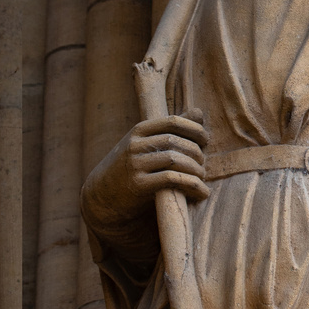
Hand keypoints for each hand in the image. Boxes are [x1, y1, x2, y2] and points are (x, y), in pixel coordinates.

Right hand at [81, 110, 209, 231]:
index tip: (205, 140)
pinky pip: (171, 180)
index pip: (173, 121)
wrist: (103, 195)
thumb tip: (199, 112)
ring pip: (175, 160)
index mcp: (138, 130)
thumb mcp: (146, 143)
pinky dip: (192, 185)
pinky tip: (202, 193)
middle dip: (197, 153)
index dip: (194, 129)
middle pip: (176, 142)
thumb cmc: (131, 166)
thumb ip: (172, 129)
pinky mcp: (138, 185)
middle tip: (203, 164)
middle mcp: (135, 145)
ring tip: (202, 178)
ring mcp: (135, 165)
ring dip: (196, 170)